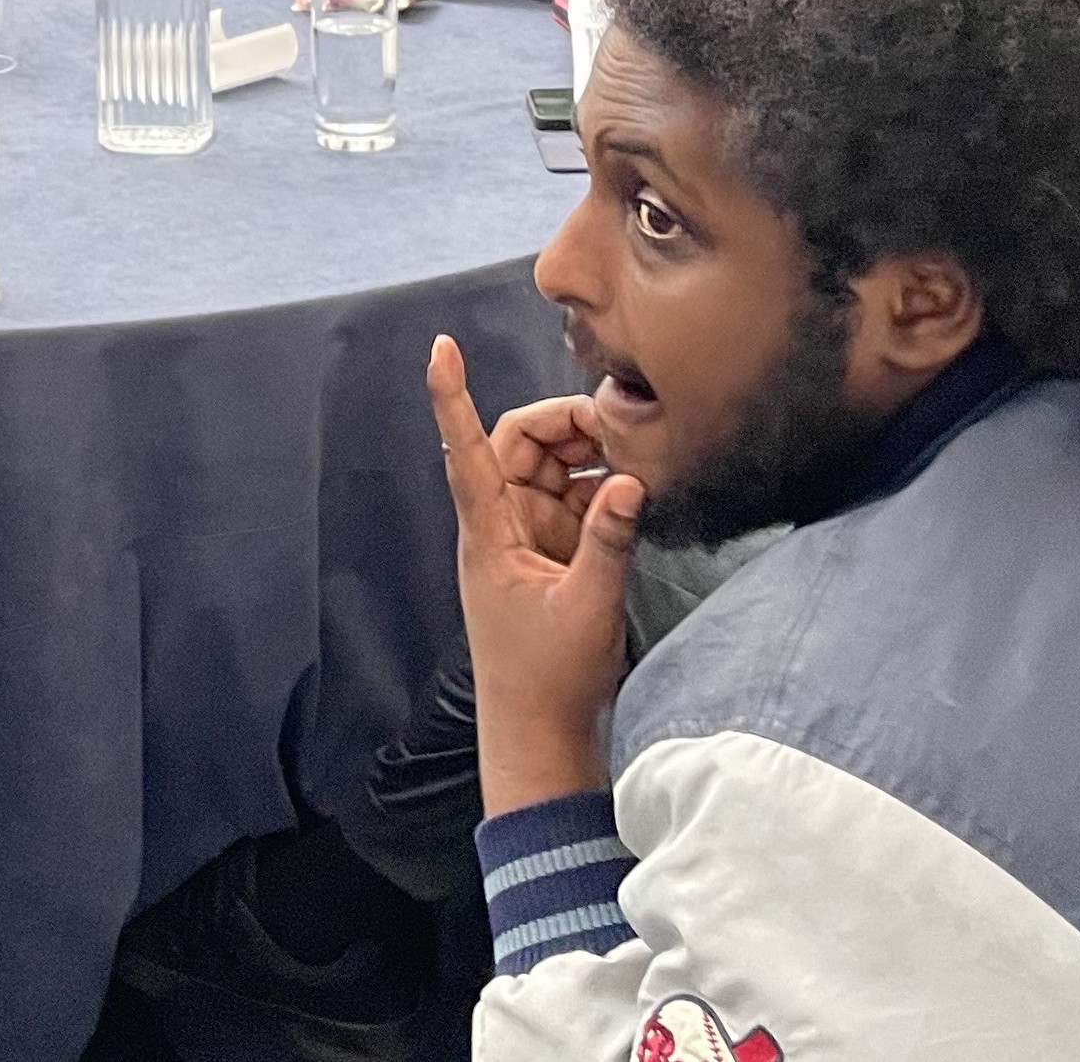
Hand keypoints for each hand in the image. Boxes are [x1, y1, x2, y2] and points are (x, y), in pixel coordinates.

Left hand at [427, 335, 643, 814]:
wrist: (538, 733)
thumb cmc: (546, 678)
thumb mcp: (587, 606)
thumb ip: (610, 542)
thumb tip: (631, 481)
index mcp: (489, 530)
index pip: (467, 446)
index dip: (452, 394)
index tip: (441, 347)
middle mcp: (500, 525)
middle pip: (522, 445)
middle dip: (567, 423)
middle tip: (621, 421)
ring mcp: (524, 538)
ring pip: (551, 470)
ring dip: (591, 456)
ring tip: (638, 456)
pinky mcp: (549, 556)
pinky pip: (572, 502)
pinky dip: (602, 490)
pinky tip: (636, 493)